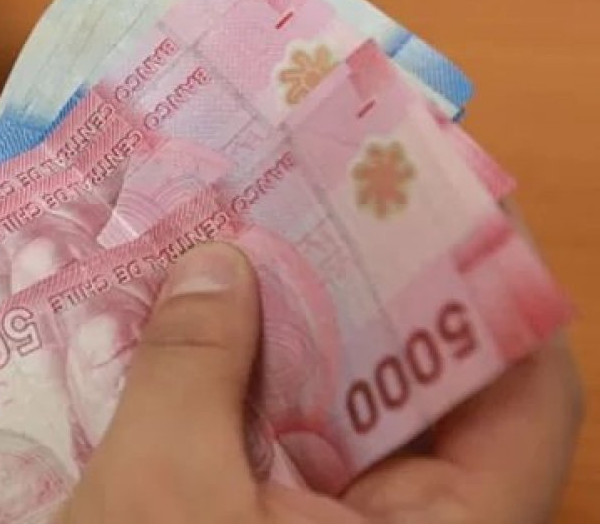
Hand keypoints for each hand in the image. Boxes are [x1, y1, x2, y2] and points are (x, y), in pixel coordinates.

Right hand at [58, 242, 581, 523]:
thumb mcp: (161, 495)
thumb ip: (191, 366)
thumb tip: (214, 262)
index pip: (524, 398)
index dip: (495, 287)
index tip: (441, 192)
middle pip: (432, 391)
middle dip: (375, 291)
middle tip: (323, 194)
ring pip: (353, 414)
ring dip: (303, 334)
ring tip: (258, 241)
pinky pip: (292, 444)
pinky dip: (256, 383)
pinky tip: (205, 326)